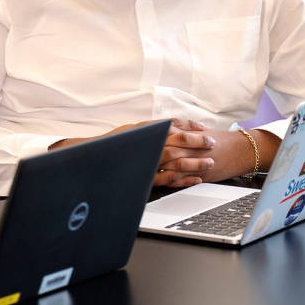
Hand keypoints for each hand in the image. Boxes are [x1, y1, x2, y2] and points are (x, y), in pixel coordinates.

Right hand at [50, 119, 214, 187]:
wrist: (93, 159)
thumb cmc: (113, 144)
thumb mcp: (132, 130)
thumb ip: (150, 127)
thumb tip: (169, 124)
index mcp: (145, 130)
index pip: (172, 125)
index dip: (189, 125)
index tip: (202, 126)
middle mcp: (148, 143)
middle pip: (179, 141)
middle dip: (198, 142)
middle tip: (212, 143)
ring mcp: (148, 160)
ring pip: (177, 161)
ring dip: (195, 161)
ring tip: (210, 162)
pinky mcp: (146, 177)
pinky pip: (168, 179)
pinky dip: (184, 179)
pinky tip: (196, 179)